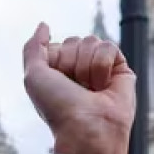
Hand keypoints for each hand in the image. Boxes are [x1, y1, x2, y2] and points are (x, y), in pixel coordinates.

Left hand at [23, 23, 134, 153]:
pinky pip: (109, 47)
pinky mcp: (120, 69)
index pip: (57, 45)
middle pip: (75, 40)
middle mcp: (78, 69)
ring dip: (86, 67)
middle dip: (71, 63)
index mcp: (58, 71)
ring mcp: (100, 68)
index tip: (57, 85)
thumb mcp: (33, 76)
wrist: (86, 128)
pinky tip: (104, 86)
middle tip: (75, 88)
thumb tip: (44, 26)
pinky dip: (102, 66)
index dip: (55, 62)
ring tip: (90, 89)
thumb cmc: (58, 108)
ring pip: (91, 41)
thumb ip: (33, 48)